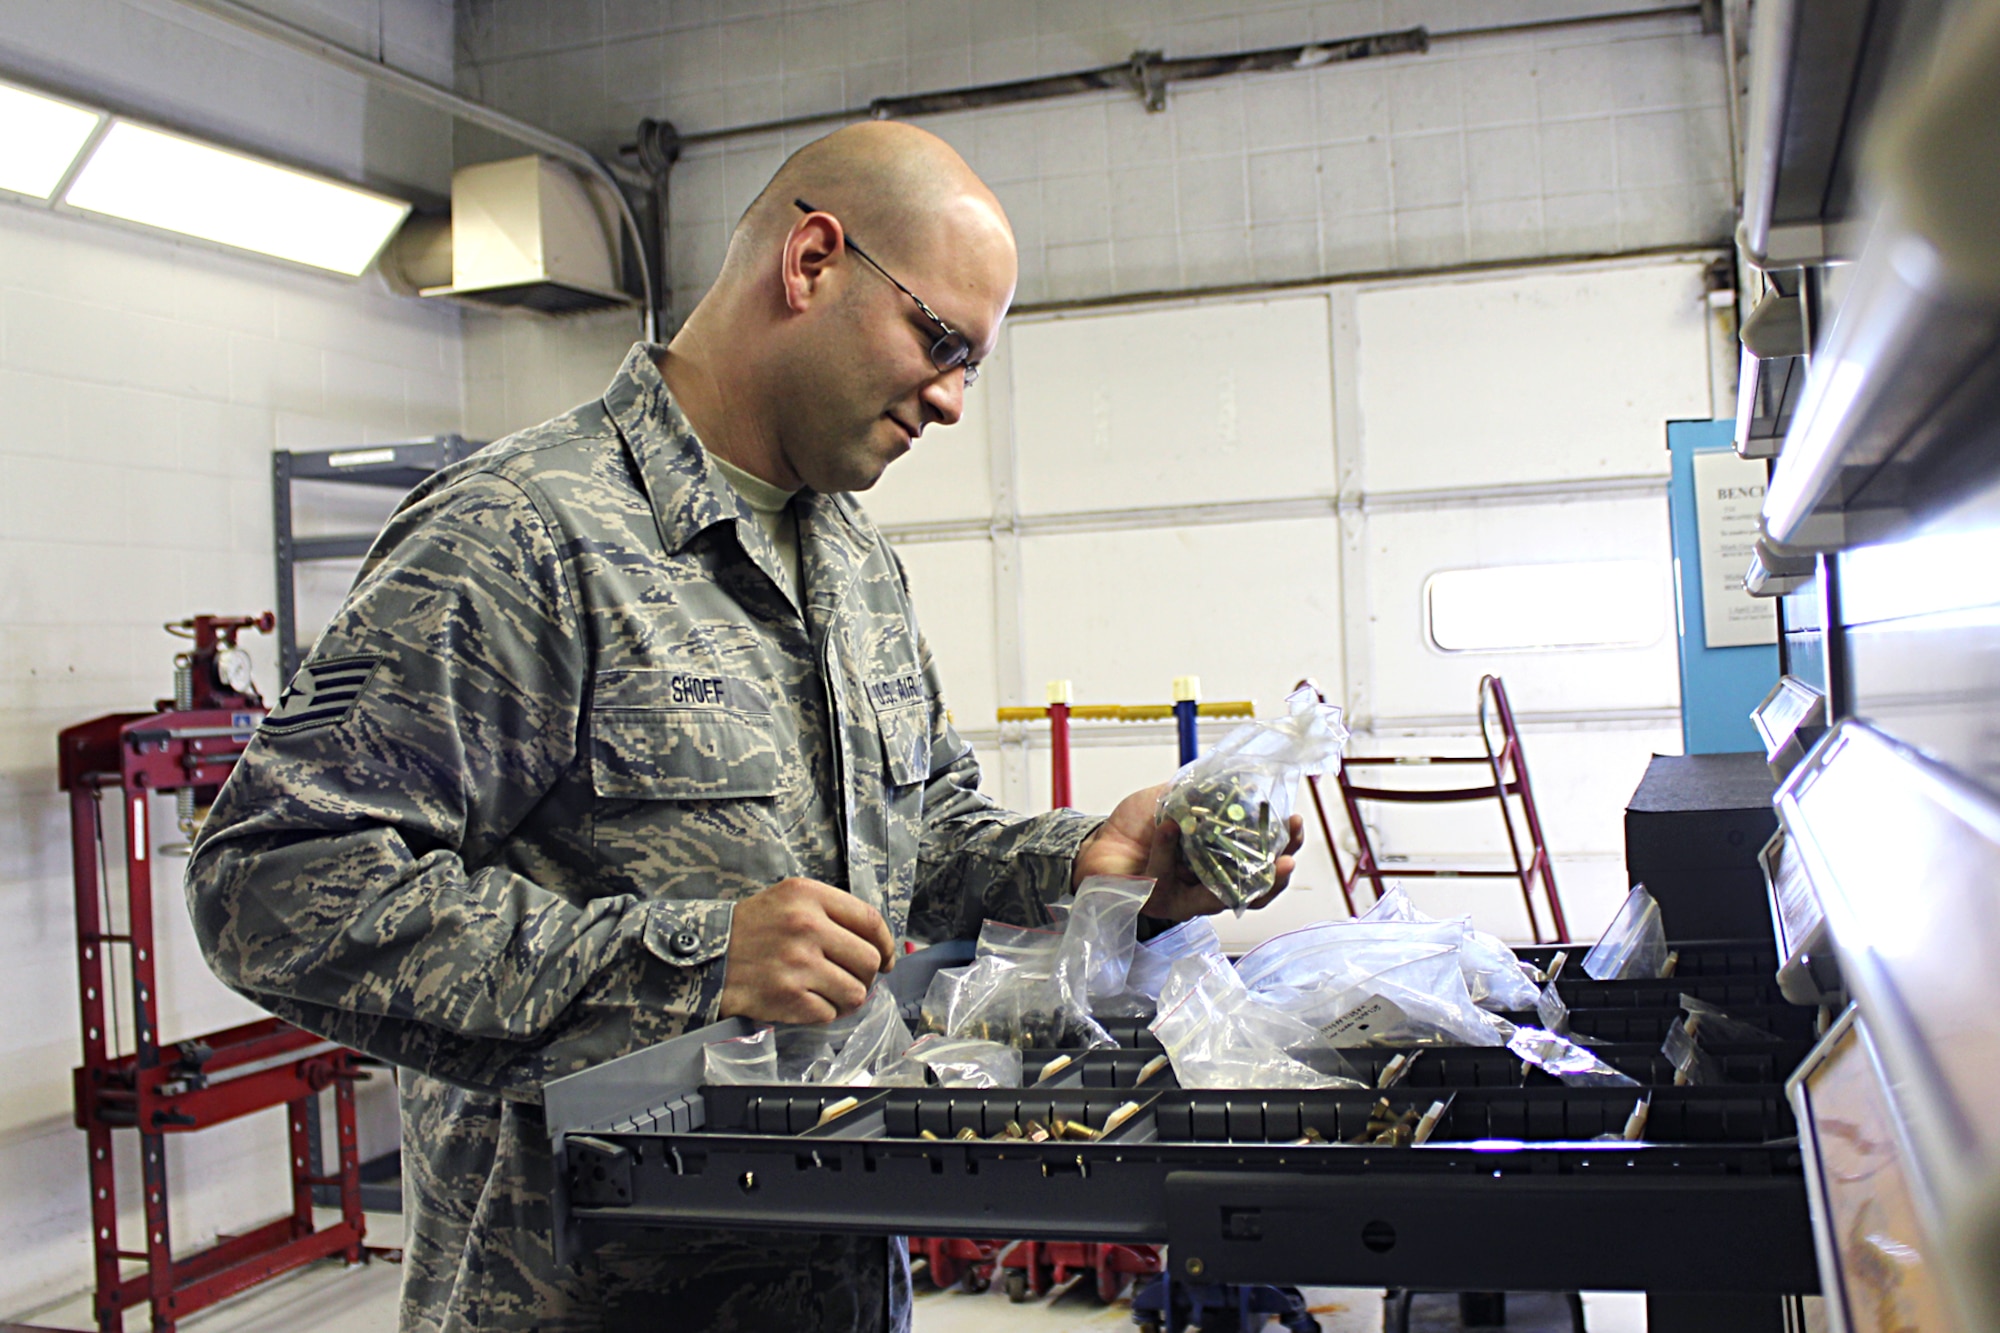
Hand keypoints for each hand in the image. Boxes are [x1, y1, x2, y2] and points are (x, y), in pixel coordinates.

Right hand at [717, 878, 895, 1023]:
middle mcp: (806, 927)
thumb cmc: (753, 928)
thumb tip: (879, 944)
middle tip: (852, 977)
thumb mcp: (789, 898)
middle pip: (869, 959)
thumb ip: (833, 912)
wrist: (709, 956)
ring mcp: (798, 964)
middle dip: (867, 974)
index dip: (886, 944)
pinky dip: (824, 1011)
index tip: (886, 957)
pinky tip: (808, 1001)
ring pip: (856, 992)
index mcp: (808, 896)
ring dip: (847, 997)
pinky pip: (830, 1013)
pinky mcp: (788, 997)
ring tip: (830, 991)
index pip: (870, 920)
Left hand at [1073, 783, 1305, 920]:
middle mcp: (1209, 884)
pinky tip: (1169, 827)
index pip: (1261, 858)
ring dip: (1247, 881)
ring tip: (1263, 861)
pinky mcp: (1160, 903)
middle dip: (1277, 873)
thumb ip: (1201, 791)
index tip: (1296, 822)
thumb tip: (1239, 778)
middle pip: (1255, 889)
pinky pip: (1170, 879)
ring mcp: (1187, 898)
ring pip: (1225, 898)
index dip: (1284, 844)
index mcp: (1219, 859)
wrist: (1097, 843)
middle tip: (1290, 856)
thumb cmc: (1136, 826)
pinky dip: (1168, 850)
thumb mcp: (1173, 798)